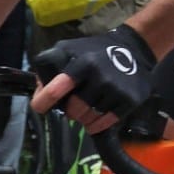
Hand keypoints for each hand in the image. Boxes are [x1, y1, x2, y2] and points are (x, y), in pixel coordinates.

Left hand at [31, 23, 155, 133]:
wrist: (134, 48)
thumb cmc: (94, 51)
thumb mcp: (68, 49)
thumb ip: (50, 67)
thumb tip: (40, 92)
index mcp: (82, 63)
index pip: (55, 90)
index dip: (43, 102)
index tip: (40, 107)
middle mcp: (100, 77)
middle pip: (72, 110)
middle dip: (69, 110)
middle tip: (74, 103)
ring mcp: (116, 90)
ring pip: (88, 119)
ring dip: (83, 117)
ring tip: (87, 108)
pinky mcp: (129, 100)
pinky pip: (104, 124)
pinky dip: (96, 125)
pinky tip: (95, 118)